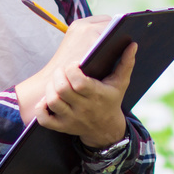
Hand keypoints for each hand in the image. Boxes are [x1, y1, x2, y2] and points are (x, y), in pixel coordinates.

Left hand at [14, 16, 135, 146]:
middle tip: (62, 70)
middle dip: (58, 75)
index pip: (79, 83)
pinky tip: (47, 99)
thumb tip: (133, 44)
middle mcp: (84, 108)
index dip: (72, 70)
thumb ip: (126, 63)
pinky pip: (44, 119)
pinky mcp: (62, 126)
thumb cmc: (111, 100)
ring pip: (52, 101)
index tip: (75, 64)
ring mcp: (71, 118)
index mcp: (98, 95)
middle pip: (62, 90)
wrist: (106, 129)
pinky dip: (41, 108)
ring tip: (56, 82)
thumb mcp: (121, 83)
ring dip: (50, 88)